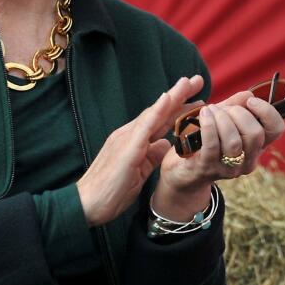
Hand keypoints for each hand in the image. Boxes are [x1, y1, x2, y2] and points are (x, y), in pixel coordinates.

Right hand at [75, 75, 204, 225]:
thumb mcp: (139, 172)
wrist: (86, 204)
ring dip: (172, 97)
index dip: (178, 108)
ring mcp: (127, 139)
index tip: (197, 98)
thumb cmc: (111, 191)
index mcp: (134, 141)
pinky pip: (144, 126)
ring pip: (154, 113)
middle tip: (198, 79)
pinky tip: (168, 99)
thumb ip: (151, 156)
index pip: (160, 120)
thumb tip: (166, 144)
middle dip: (179, 96)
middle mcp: (130, 134)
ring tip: (187, 83)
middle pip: (159, 112)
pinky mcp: (126, 148)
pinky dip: (157, 111)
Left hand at [152, 90, 284, 219]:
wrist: (181, 169)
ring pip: (234, 142)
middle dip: (238, 113)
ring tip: (209, 111)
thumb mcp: (222, 119)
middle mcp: (247, 160)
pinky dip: (208, 125)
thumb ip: (235, 106)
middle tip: (223, 109)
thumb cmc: (204, 140)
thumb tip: (248, 94)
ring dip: (221, 119)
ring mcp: (228, 168)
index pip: (276, 129)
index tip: (250, 101)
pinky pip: (212, 146)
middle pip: (255, 134)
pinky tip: (203, 114)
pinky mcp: (208, 169)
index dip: (267, 111)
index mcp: (256, 146)